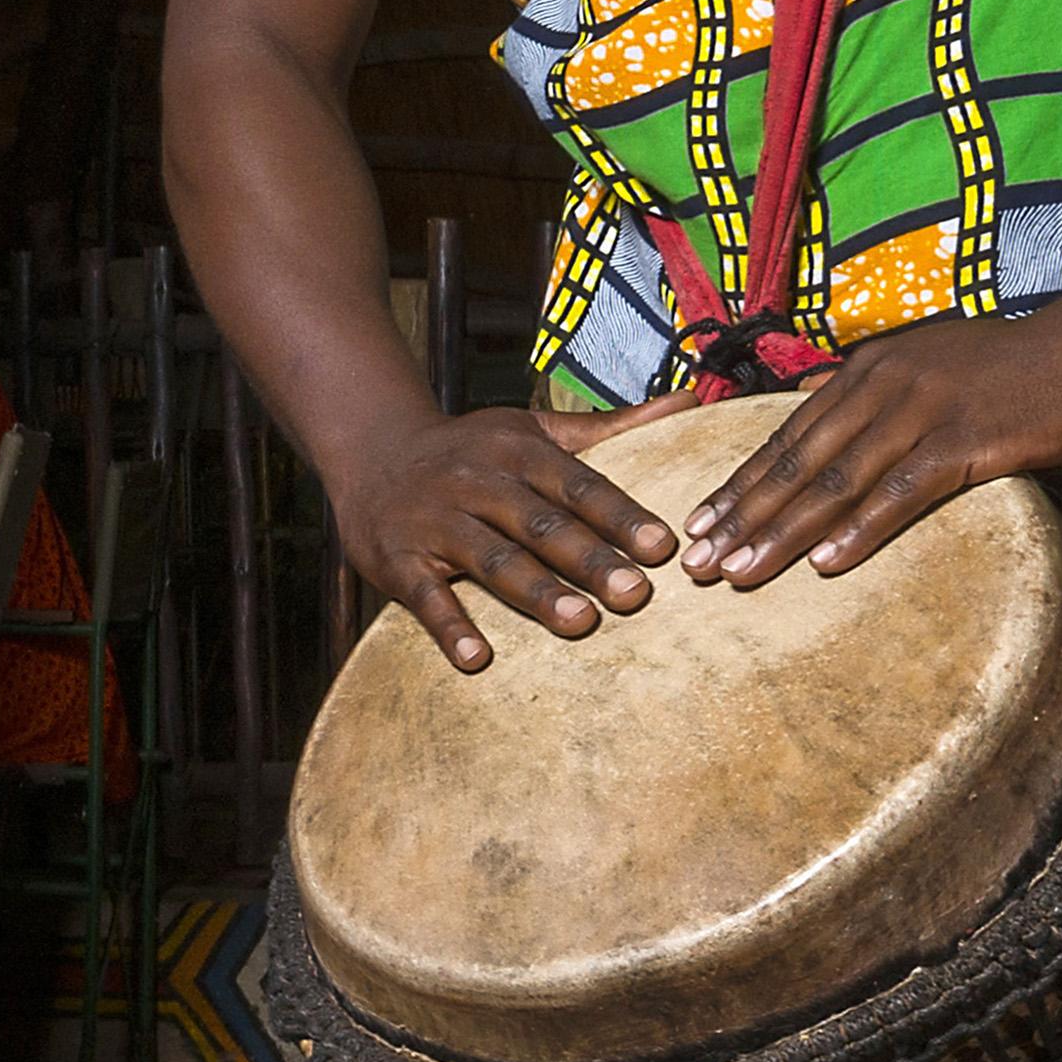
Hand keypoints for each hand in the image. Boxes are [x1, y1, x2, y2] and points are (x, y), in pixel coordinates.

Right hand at [339, 392, 706, 674]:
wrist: (371, 450)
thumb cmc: (470, 448)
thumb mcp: (533, 429)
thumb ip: (610, 426)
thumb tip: (690, 403)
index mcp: (516, 452)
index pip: (577, 484)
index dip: (619, 514)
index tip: (662, 546)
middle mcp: (477, 481)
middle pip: (540, 524)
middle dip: (590, 558)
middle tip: (636, 593)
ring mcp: (434, 520)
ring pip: (492, 558)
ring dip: (536, 591)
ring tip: (580, 622)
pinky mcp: (397, 557)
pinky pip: (424, 596)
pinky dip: (449, 626)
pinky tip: (477, 658)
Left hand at [678, 312, 1061, 584]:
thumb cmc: (1026, 366)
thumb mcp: (936, 366)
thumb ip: (880, 394)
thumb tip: (821, 413)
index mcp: (871, 370)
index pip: (788, 435)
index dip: (740, 482)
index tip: (697, 524)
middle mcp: (885, 385)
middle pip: (797, 461)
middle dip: (741, 516)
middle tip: (695, 564)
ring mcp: (925, 411)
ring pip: (836, 480)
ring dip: (782, 532)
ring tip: (738, 574)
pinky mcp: (969, 440)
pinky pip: (903, 492)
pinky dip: (861, 529)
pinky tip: (827, 564)